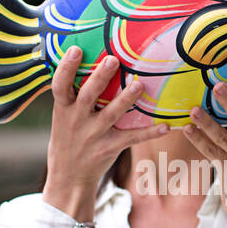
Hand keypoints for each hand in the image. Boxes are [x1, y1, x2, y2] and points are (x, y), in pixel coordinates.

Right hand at [42, 48, 167, 222]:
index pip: (60, 86)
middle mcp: (77, 120)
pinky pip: (132, 138)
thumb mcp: (62, 118)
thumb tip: (82, 61)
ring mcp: (94, 135)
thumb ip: (72, 96)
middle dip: (100, 77)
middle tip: (112, 60)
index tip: (75, 49)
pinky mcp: (109, 148)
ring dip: (126, 99)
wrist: (68, 178)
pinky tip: (166, 126)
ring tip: (139, 85)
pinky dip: (150, 133)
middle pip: (88, 95)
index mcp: (63, 109)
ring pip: (111, 114)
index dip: (66, 68)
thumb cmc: (67, 140)